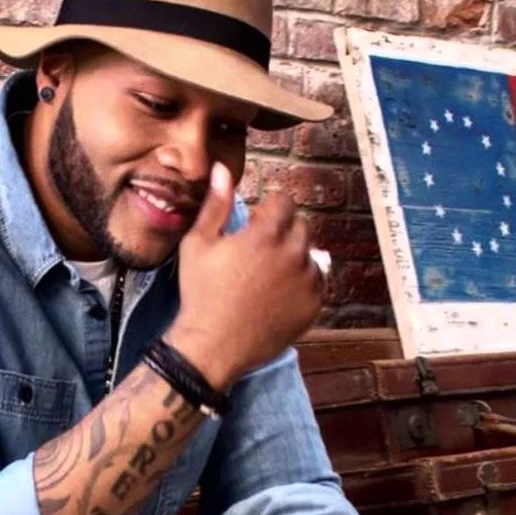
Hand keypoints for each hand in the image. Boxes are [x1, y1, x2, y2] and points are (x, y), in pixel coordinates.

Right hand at [167, 163, 322, 389]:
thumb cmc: (202, 292)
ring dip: (295, 258)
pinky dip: (303, 284)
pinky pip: (317, 282)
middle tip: (260, 253)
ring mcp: (308, 281)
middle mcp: (294, 254)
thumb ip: (215, 204)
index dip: (268, 210)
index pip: (285, 202)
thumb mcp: (199, 244)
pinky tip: (278, 295)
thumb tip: (223, 169)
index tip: (254, 225)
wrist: (214, 345)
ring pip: (311, 255)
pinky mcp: (314, 305)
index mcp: (267, 234)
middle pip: (302, 226)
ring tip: (268, 277)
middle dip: (284, 232)